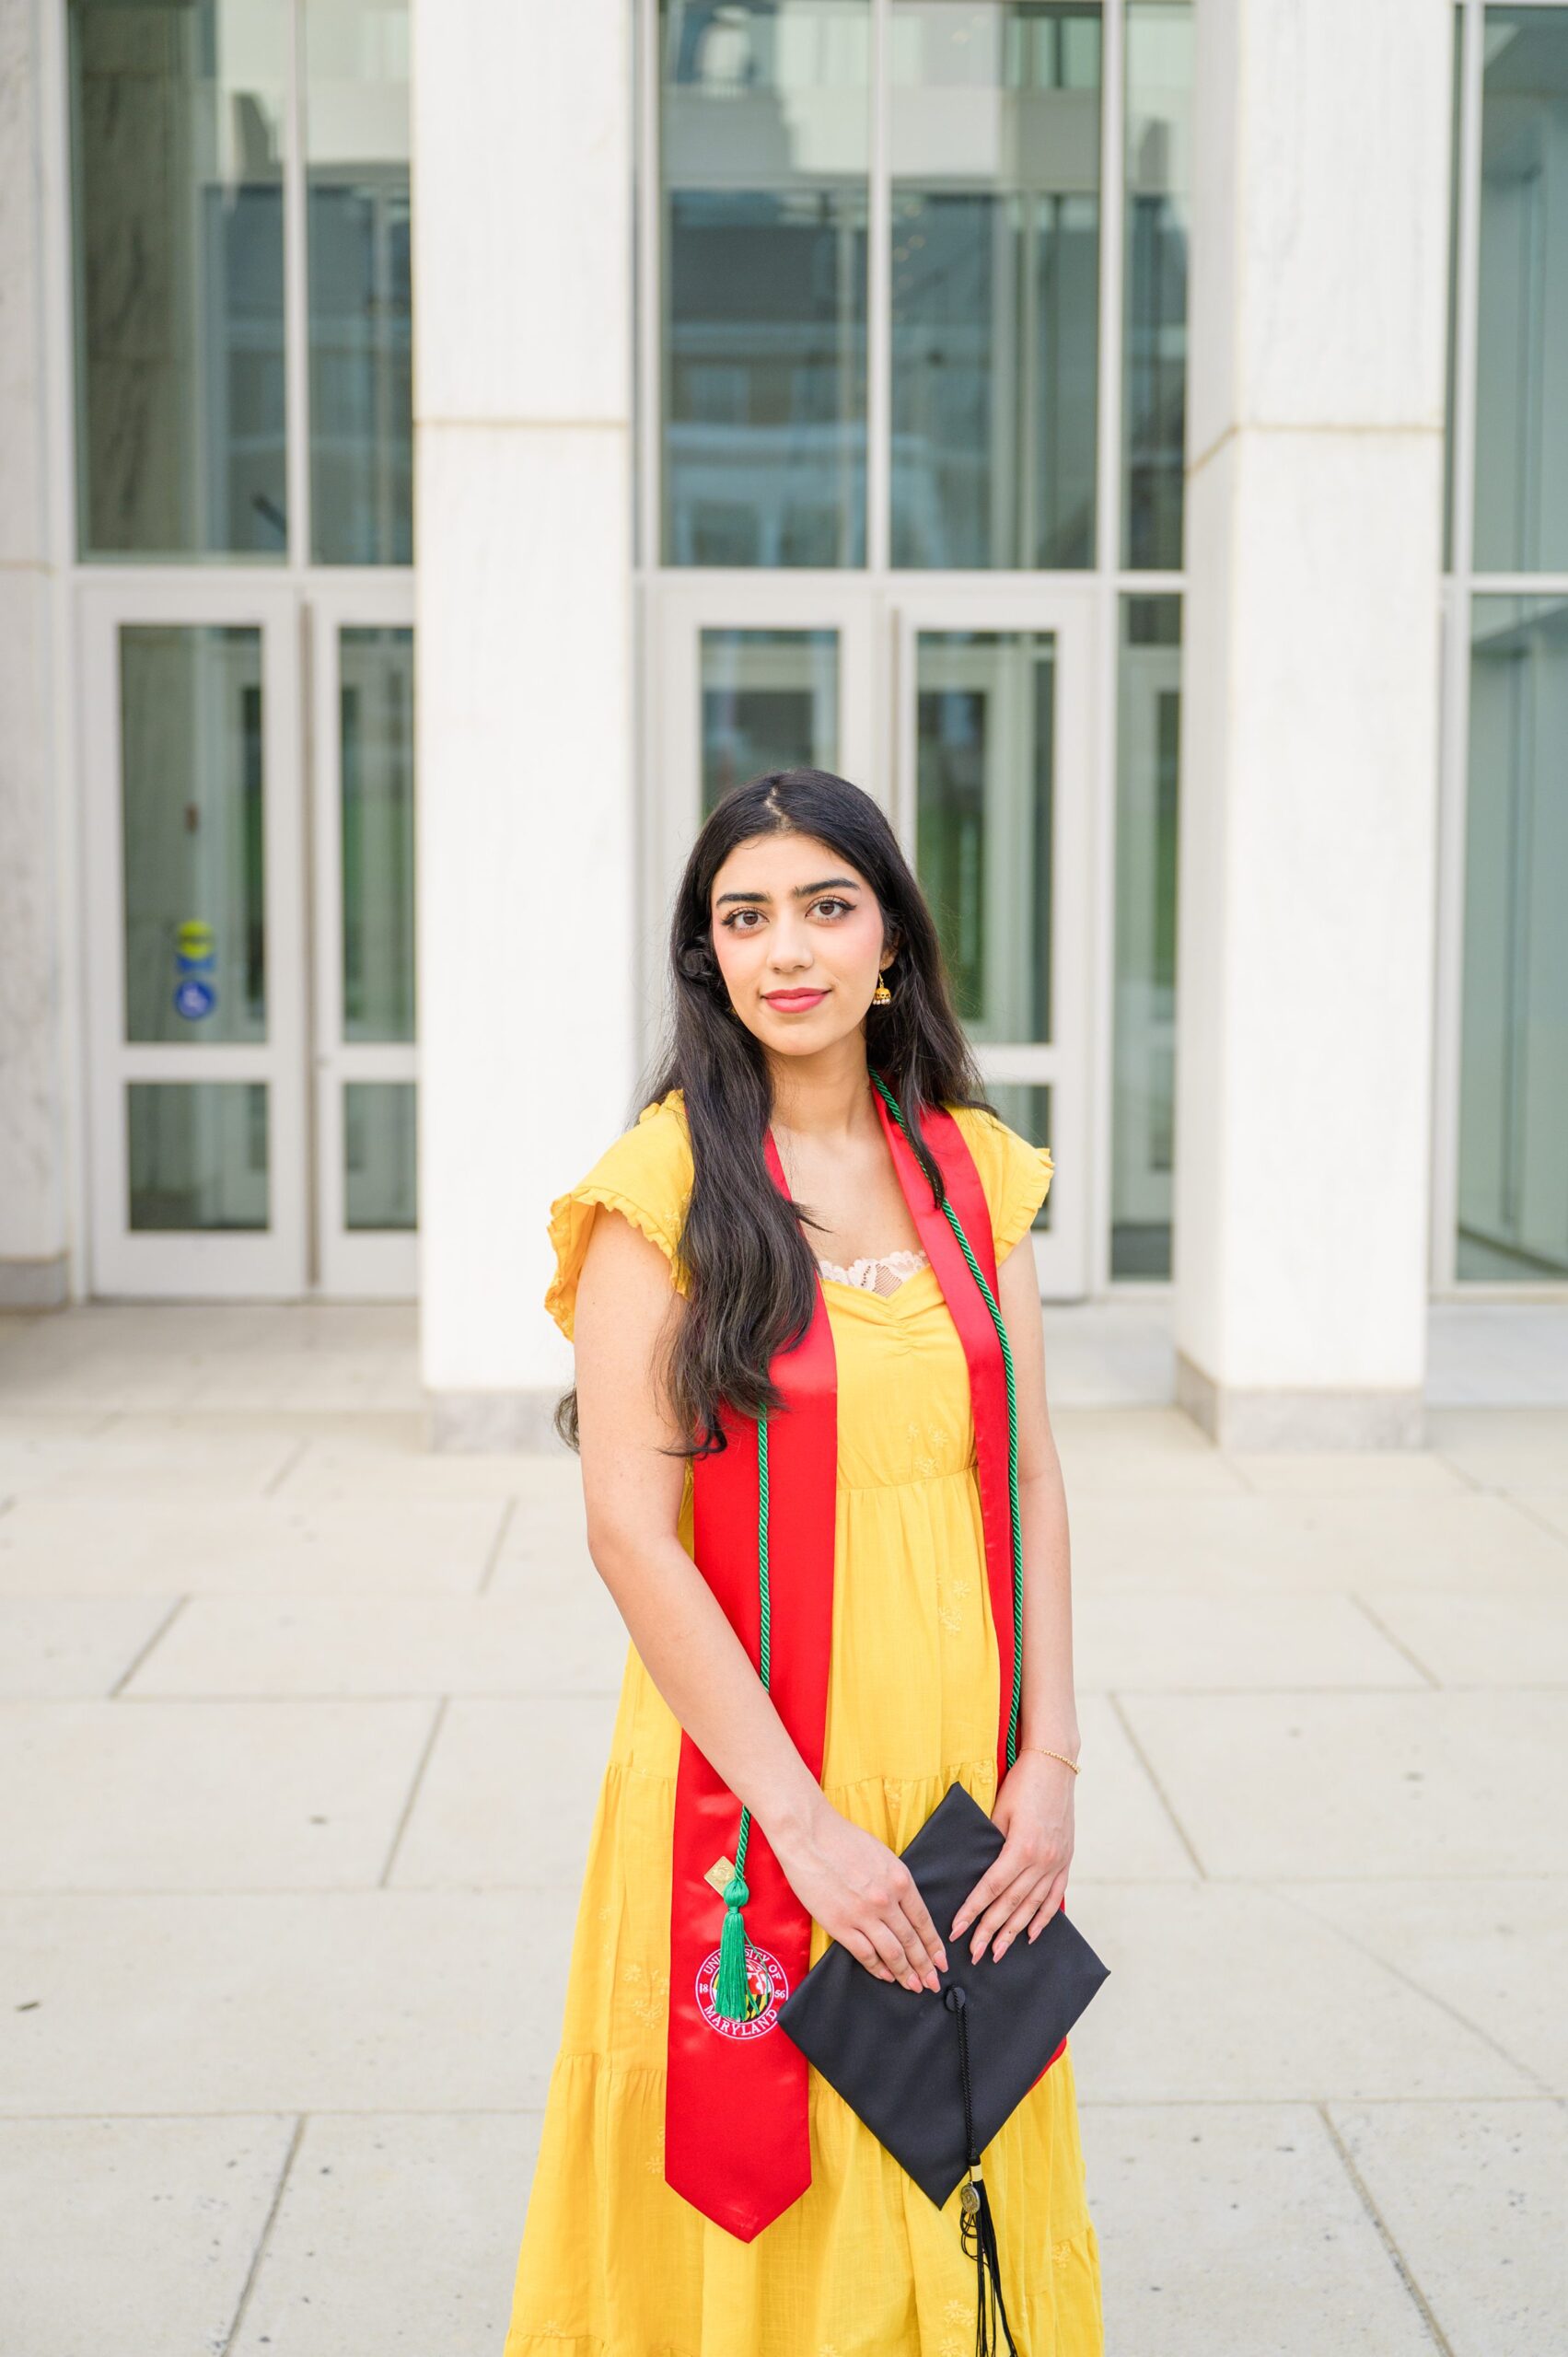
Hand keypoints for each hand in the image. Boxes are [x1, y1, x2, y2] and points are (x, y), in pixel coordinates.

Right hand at [773, 1801, 947, 1993]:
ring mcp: (863, 1915)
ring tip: (913, 1985)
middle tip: (932, 1983)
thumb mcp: (882, 1855)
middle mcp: (886, 1900)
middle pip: (911, 1941)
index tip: (941, 1960)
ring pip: (892, 1952)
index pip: (923, 1921)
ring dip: (905, 1973)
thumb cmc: (843, 1839)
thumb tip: (904, 1908)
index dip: (934, 1945)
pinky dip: (878, 1968)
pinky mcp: (840, 1925)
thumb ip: (895, 1882)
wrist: (808, 1836)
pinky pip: (865, 1954)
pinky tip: (885, 1976)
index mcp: (899, 1880)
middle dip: (924, 1966)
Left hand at [950, 1752, 1075, 1963]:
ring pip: (1032, 1907)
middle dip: (989, 1931)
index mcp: (1021, 1847)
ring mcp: (1057, 1863)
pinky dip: (1043, 1918)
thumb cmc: (1022, 1784)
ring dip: (1013, 1932)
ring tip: (997, 1951)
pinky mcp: (1066, 1861)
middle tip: (973, 1953)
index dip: (973, 1911)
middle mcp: (1042, 1860)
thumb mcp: (999, 1811)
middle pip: (1010, 1904)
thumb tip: (976, 1871)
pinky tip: (1031, 1935)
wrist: (1056, 1766)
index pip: (991, 1888)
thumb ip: (990, 1844)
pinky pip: (1054, 1897)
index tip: (957, 1930)